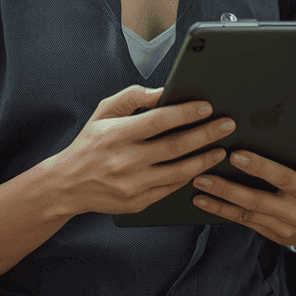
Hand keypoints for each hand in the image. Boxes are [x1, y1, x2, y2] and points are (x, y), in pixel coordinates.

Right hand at [56, 85, 237, 216]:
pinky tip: (202, 167)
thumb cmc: (89, 144)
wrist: (67, 185)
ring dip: (204, 159)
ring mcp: (133, 185)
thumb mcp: (103, 111)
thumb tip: (163, 92)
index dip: (185, 113)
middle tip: (227, 125)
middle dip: (206, 134)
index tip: (206, 107)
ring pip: (179, 172)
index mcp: (117, 134)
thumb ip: (133, 97)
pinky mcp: (138, 203)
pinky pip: (171, 189)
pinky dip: (189, 177)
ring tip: (221, 148)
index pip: (158, 121)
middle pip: (175, 147)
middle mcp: (126, 160)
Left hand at [190, 137, 295, 250]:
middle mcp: (293, 212)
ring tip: (196, 187)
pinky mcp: (269, 232)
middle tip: (203, 174)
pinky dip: (222, 212)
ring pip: (245, 213)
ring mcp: (279, 226)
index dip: (260, 168)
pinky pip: (243, 222)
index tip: (237, 156)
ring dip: (219, 200)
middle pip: (256, 200)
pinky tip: (203, 202)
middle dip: (228, 188)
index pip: (282, 179)